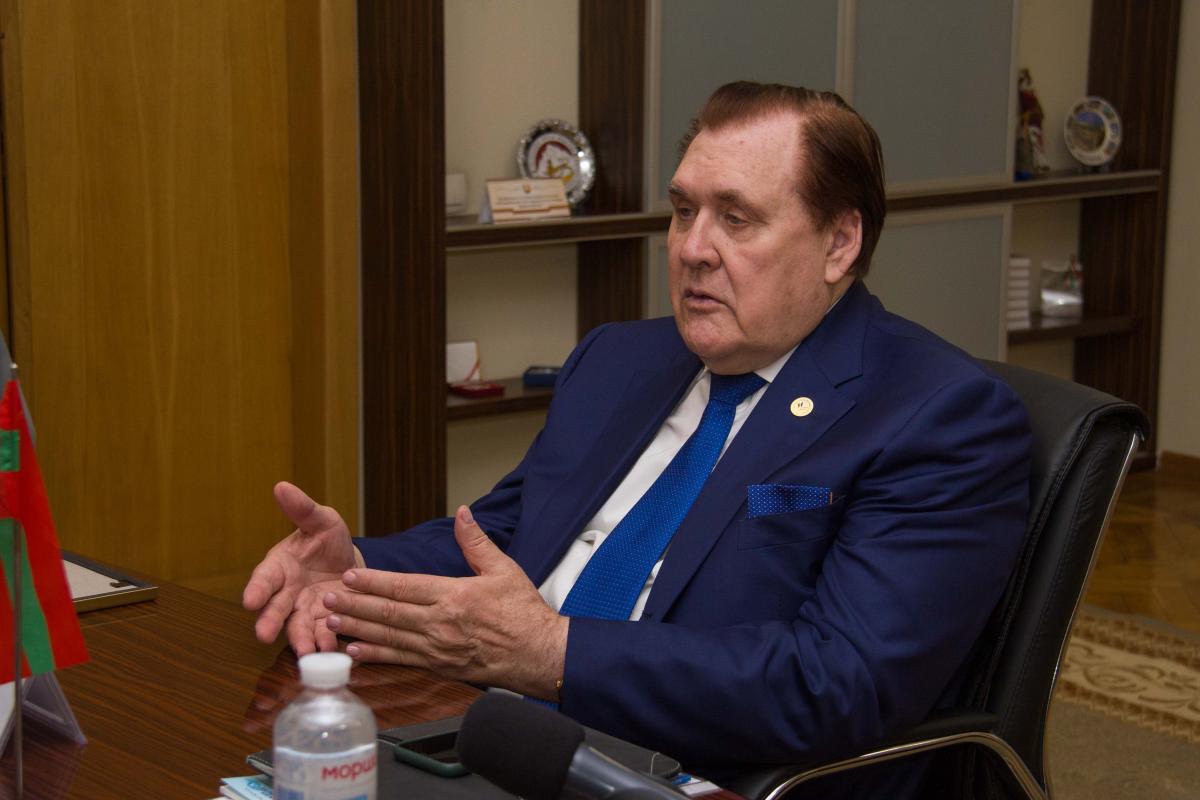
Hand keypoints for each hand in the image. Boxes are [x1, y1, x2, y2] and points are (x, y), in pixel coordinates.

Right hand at [242, 482, 362, 654]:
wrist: (350, 564)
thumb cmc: (327, 540)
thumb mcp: (321, 520)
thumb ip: (302, 509)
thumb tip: (282, 486)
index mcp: (280, 567)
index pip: (264, 579)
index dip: (256, 589)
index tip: (250, 601)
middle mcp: (287, 594)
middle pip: (275, 609)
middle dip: (269, 621)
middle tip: (264, 635)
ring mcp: (305, 611)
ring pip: (298, 628)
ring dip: (300, 640)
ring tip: (305, 650)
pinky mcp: (324, 624)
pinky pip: (323, 635)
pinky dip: (327, 642)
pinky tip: (333, 650)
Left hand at [322, 506, 567, 700]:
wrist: (538, 654)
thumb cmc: (523, 612)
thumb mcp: (504, 569)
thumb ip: (477, 542)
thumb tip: (462, 513)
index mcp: (454, 595)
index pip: (404, 586)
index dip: (373, 581)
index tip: (349, 575)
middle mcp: (440, 623)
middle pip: (389, 612)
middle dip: (354, 604)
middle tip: (326, 597)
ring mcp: (437, 648)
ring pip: (389, 636)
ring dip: (358, 627)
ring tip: (332, 620)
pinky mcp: (439, 666)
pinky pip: (401, 660)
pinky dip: (376, 655)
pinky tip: (356, 650)